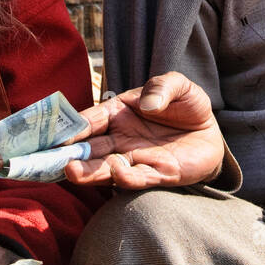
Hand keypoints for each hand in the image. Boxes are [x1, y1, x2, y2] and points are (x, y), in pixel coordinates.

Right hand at [64, 71, 224, 187]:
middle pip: (90, 150)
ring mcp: (136, 159)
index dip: (73, 127)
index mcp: (118, 113)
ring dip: (89, 172)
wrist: (210, 132)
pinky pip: (138, 180)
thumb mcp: (179, 85)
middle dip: (71, 155)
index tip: (55, 135)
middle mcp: (121, 139)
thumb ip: (162, 87)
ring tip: (72, 172)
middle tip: (53, 160)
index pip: (91, 120)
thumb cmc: (187, 105)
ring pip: (106, 168)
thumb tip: (147, 104)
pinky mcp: (157, 175)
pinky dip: (126, 179)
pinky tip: (118, 173)